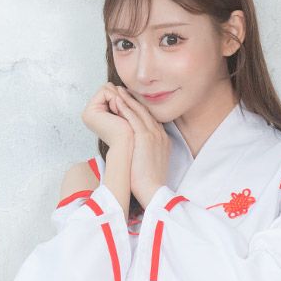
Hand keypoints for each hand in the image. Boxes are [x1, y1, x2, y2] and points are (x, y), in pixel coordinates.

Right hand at [81, 83, 134, 148]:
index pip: (110, 91)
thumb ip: (120, 99)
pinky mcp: (89, 112)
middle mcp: (90, 112)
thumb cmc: (131, 132)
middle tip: (121, 114)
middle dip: (119, 97)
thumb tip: (120, 88)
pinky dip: (115, 100)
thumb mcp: (125, 112)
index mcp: (97, 113)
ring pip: (107, 87)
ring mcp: (88, 112)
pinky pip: (105, 91)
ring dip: (118, 99)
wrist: (128, 145)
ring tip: (120, 115)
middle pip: (107, 87)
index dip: (121, 97)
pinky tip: (117, 113)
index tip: (124, 112)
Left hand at [112, 86, 170, 208]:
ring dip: (128, 99)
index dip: (139, 109)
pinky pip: (134, 117)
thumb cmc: (149, 182)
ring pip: (140, 111)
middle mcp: (160, 134)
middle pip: (146, 112)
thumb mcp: (151, 164)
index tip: (130, 103)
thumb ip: (147, 153)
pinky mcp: (145, 137)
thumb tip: (137, 152)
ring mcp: (154, 134)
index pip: (151, 119)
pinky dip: (125, 107)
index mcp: (163, 140)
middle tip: (123, 91)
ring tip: (117, 91)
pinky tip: (117, 100)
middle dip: (134, 100)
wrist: (153, 190)